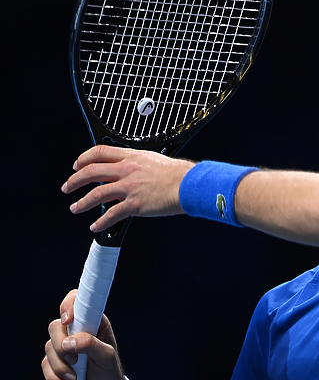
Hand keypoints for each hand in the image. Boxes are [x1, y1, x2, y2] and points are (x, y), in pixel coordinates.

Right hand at [42, 290, 126, 379]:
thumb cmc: (109, 371)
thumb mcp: (106, 357)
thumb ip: (91, 345)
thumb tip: (68, 342)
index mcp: (93, 322)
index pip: (77, 301)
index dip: (68, 305)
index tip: (68, 320)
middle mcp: (76, 330)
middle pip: (55, 327)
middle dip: (61, 346)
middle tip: (75, 360)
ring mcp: (63, 345)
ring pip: (48, 347)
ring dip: (60, 366)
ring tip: (74, 378)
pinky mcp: (54, 361)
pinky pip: (45, 364)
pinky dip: (53, 377)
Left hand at [62, 145, 193, 231]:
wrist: (189, 184)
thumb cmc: (180, 174)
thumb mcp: (156, 160)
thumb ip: (141, 164)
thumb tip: (134, 170)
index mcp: (133, 157)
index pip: (100, 152)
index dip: (84, 158)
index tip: (78, 165)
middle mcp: (128, 170)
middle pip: (91, 172)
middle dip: (75, 180)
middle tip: (68, 187)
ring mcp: (129, 187)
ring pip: (97, 194)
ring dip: (82, 202)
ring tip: (76, 208)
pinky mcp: (134, 204)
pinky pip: (111, 214)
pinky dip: (101, 222)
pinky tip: (96, 226)